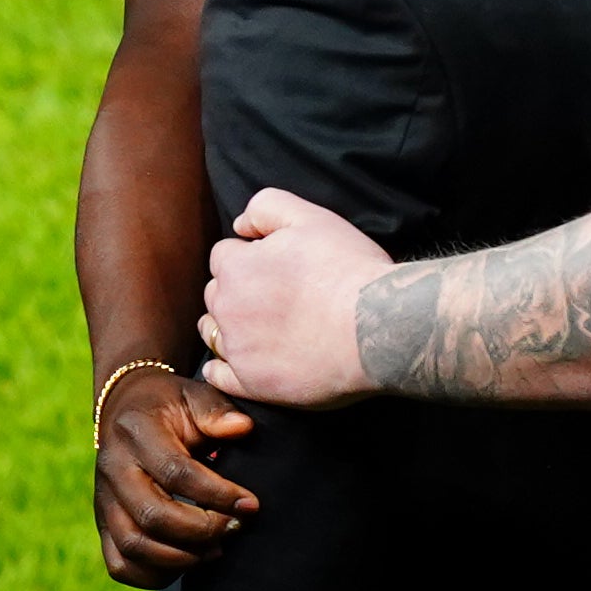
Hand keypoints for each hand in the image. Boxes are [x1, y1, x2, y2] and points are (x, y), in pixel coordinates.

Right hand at [94, 364, 254, 587]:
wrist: (124, 409)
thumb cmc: (170, 406)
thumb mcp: (194, 396)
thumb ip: (217, 411)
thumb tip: (243, 429)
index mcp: (136, 433)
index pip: (176, 473)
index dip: (217, 494)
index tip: (250, 504)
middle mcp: (113, 469)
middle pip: (152, 516)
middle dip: (202, 530)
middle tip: (234, 527)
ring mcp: (103, 501)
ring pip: (134, 546)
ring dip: (181, 557)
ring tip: (216, 548)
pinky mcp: (102, 525)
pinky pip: (119, 565)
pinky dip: (154, 575)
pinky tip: (188, 562)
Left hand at [196, 186, 391, 410]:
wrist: (375, 327)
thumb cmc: (348, 269)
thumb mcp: (310, 217)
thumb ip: (266, 207)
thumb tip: (239, 226)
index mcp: (236, 267)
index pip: (225, 256)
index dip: (250, 257)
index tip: (276, 267)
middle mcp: (227, 307)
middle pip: (217, 293)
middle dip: (237, 291)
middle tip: (275, 296)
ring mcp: (237, 348)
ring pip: (215, 331)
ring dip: (229, 325)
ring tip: (263, 327)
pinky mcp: (252, 382)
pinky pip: (219, 376)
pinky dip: (222, 368)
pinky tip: (240, 361)